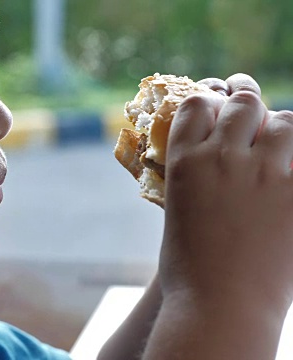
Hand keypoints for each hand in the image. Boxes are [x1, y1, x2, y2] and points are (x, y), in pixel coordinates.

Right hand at [161, 73, 292, 313]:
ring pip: (286, 121)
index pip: (198, 104)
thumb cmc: (189, 268)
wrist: (221, 306)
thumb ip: (195, 177)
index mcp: (185, 162)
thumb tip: (209, 158)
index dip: (209, 102)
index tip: (217, 107)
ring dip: (282, 128)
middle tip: (252, 110)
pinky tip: (291, 169)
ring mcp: (266, 173)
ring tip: (280, 143)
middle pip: (244, 104)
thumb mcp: (178, 211)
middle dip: (248, 104)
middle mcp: (224, 157)